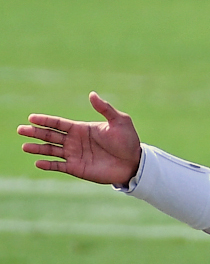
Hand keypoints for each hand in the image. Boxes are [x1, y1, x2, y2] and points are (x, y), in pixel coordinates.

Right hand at [17, 92, 141, 184]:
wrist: (134, 162)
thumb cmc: (128, 141)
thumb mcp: (119, 121)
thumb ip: (105, 109)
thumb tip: (92, 94)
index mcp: (81, 129)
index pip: (58, 123)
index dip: (45, 120)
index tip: (31, 118)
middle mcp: (75, 141)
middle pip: (50, 135)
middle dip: (36, 132)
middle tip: (20, 130)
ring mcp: (74, 155)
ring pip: (51, 150)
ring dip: (38, 148)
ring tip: (25, 146)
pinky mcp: (77, 168)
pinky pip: (59, 166)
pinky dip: (48, 165)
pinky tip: (38, 163)